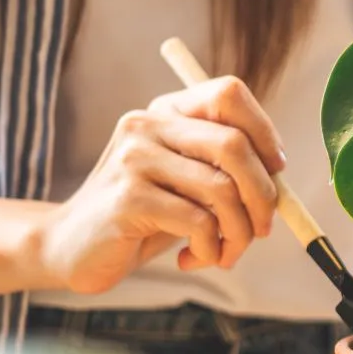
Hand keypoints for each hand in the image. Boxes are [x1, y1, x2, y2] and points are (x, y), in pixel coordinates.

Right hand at [37, 77, 284, 294]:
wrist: (72, 248)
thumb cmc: (146, 217)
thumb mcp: (189, 185)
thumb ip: (228, 171)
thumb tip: (280, 177)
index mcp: (167, 112)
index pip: (228, 94)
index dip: (264, 132)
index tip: (276, 172)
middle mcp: (147, 125)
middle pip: (234, 145)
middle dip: (263, 196)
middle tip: (261, 230)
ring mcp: (134, 159)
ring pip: (222, 190)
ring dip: (239, 234)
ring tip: (225, 254)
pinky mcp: (128, 198)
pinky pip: (199, 223)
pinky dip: (211, 249)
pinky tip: (193, 259)